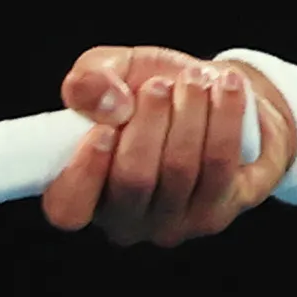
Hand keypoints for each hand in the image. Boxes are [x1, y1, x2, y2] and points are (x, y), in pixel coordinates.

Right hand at [41, 45, 296, 245]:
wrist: (211, 95)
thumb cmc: (146, 89)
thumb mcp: (110, 72)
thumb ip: (89, 80)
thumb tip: (108, 104)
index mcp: (84, 192)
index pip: (68, 208)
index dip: (83, 172)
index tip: (104, 129)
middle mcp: (126, 220)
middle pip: (134, 180)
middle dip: (148, 121)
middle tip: (160, 85)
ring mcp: (173, 224)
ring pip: (180, 170)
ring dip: (189, 113)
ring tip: (194, 79)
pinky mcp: (217, 212)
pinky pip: (221, 165)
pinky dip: (225, 118)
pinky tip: (227, 89)